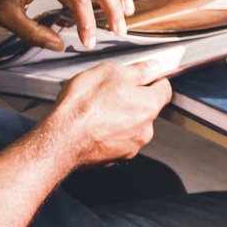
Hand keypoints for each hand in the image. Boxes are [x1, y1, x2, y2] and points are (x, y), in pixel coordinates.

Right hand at [47, 61, 170, 167]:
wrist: (62, 139)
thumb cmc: (84, 104)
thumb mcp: (111, 73)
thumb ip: (138, 71)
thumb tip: (154, 67)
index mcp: (149, 105)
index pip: (164, 89)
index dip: (154, 79)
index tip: (143, 76)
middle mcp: (145, 130)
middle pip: (147, 108)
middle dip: (132, 99)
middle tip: (110, 91)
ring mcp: (130, 147)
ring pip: (131, 125)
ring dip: (120, 117)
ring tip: (97, 109)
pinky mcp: (114, 158)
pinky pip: (117, 140)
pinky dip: (109, 132)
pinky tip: (92, 125)